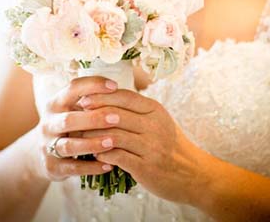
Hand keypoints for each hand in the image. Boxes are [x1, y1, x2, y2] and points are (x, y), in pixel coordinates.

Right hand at [34, 75, 120, 181]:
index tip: (115, 86)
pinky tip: (109, 165)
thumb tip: (119, 89)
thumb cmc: (70, 124)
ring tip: (112, 142)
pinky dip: (91, 167)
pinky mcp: (52, 167)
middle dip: (93, 118)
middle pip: (68, 119)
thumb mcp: (74, 108)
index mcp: (56, 103)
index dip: (93, 85)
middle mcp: (49, 123)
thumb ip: (91, 99)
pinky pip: (72, 168)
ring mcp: (48, 146)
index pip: (72, 88)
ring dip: (91, 144)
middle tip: (117, 118)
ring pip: (68, 145)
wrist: (44, 152)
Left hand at [77, 88, 204, 203]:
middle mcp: (153, 125)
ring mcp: (150, 147)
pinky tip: (94, 153)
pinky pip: (117, 157)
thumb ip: (137, 110)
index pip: (124, 96)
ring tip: (80, 136)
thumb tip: (107, 99)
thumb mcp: (159, 120)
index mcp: (155, 110)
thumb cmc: (171, 145)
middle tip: (76, 115)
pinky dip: (103, 154)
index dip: (102, 96)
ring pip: (114, 135)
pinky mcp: (146, 167)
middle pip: (116, 114)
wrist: (193, 174)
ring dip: (93, 135)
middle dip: (92, 113)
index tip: (84, 97)